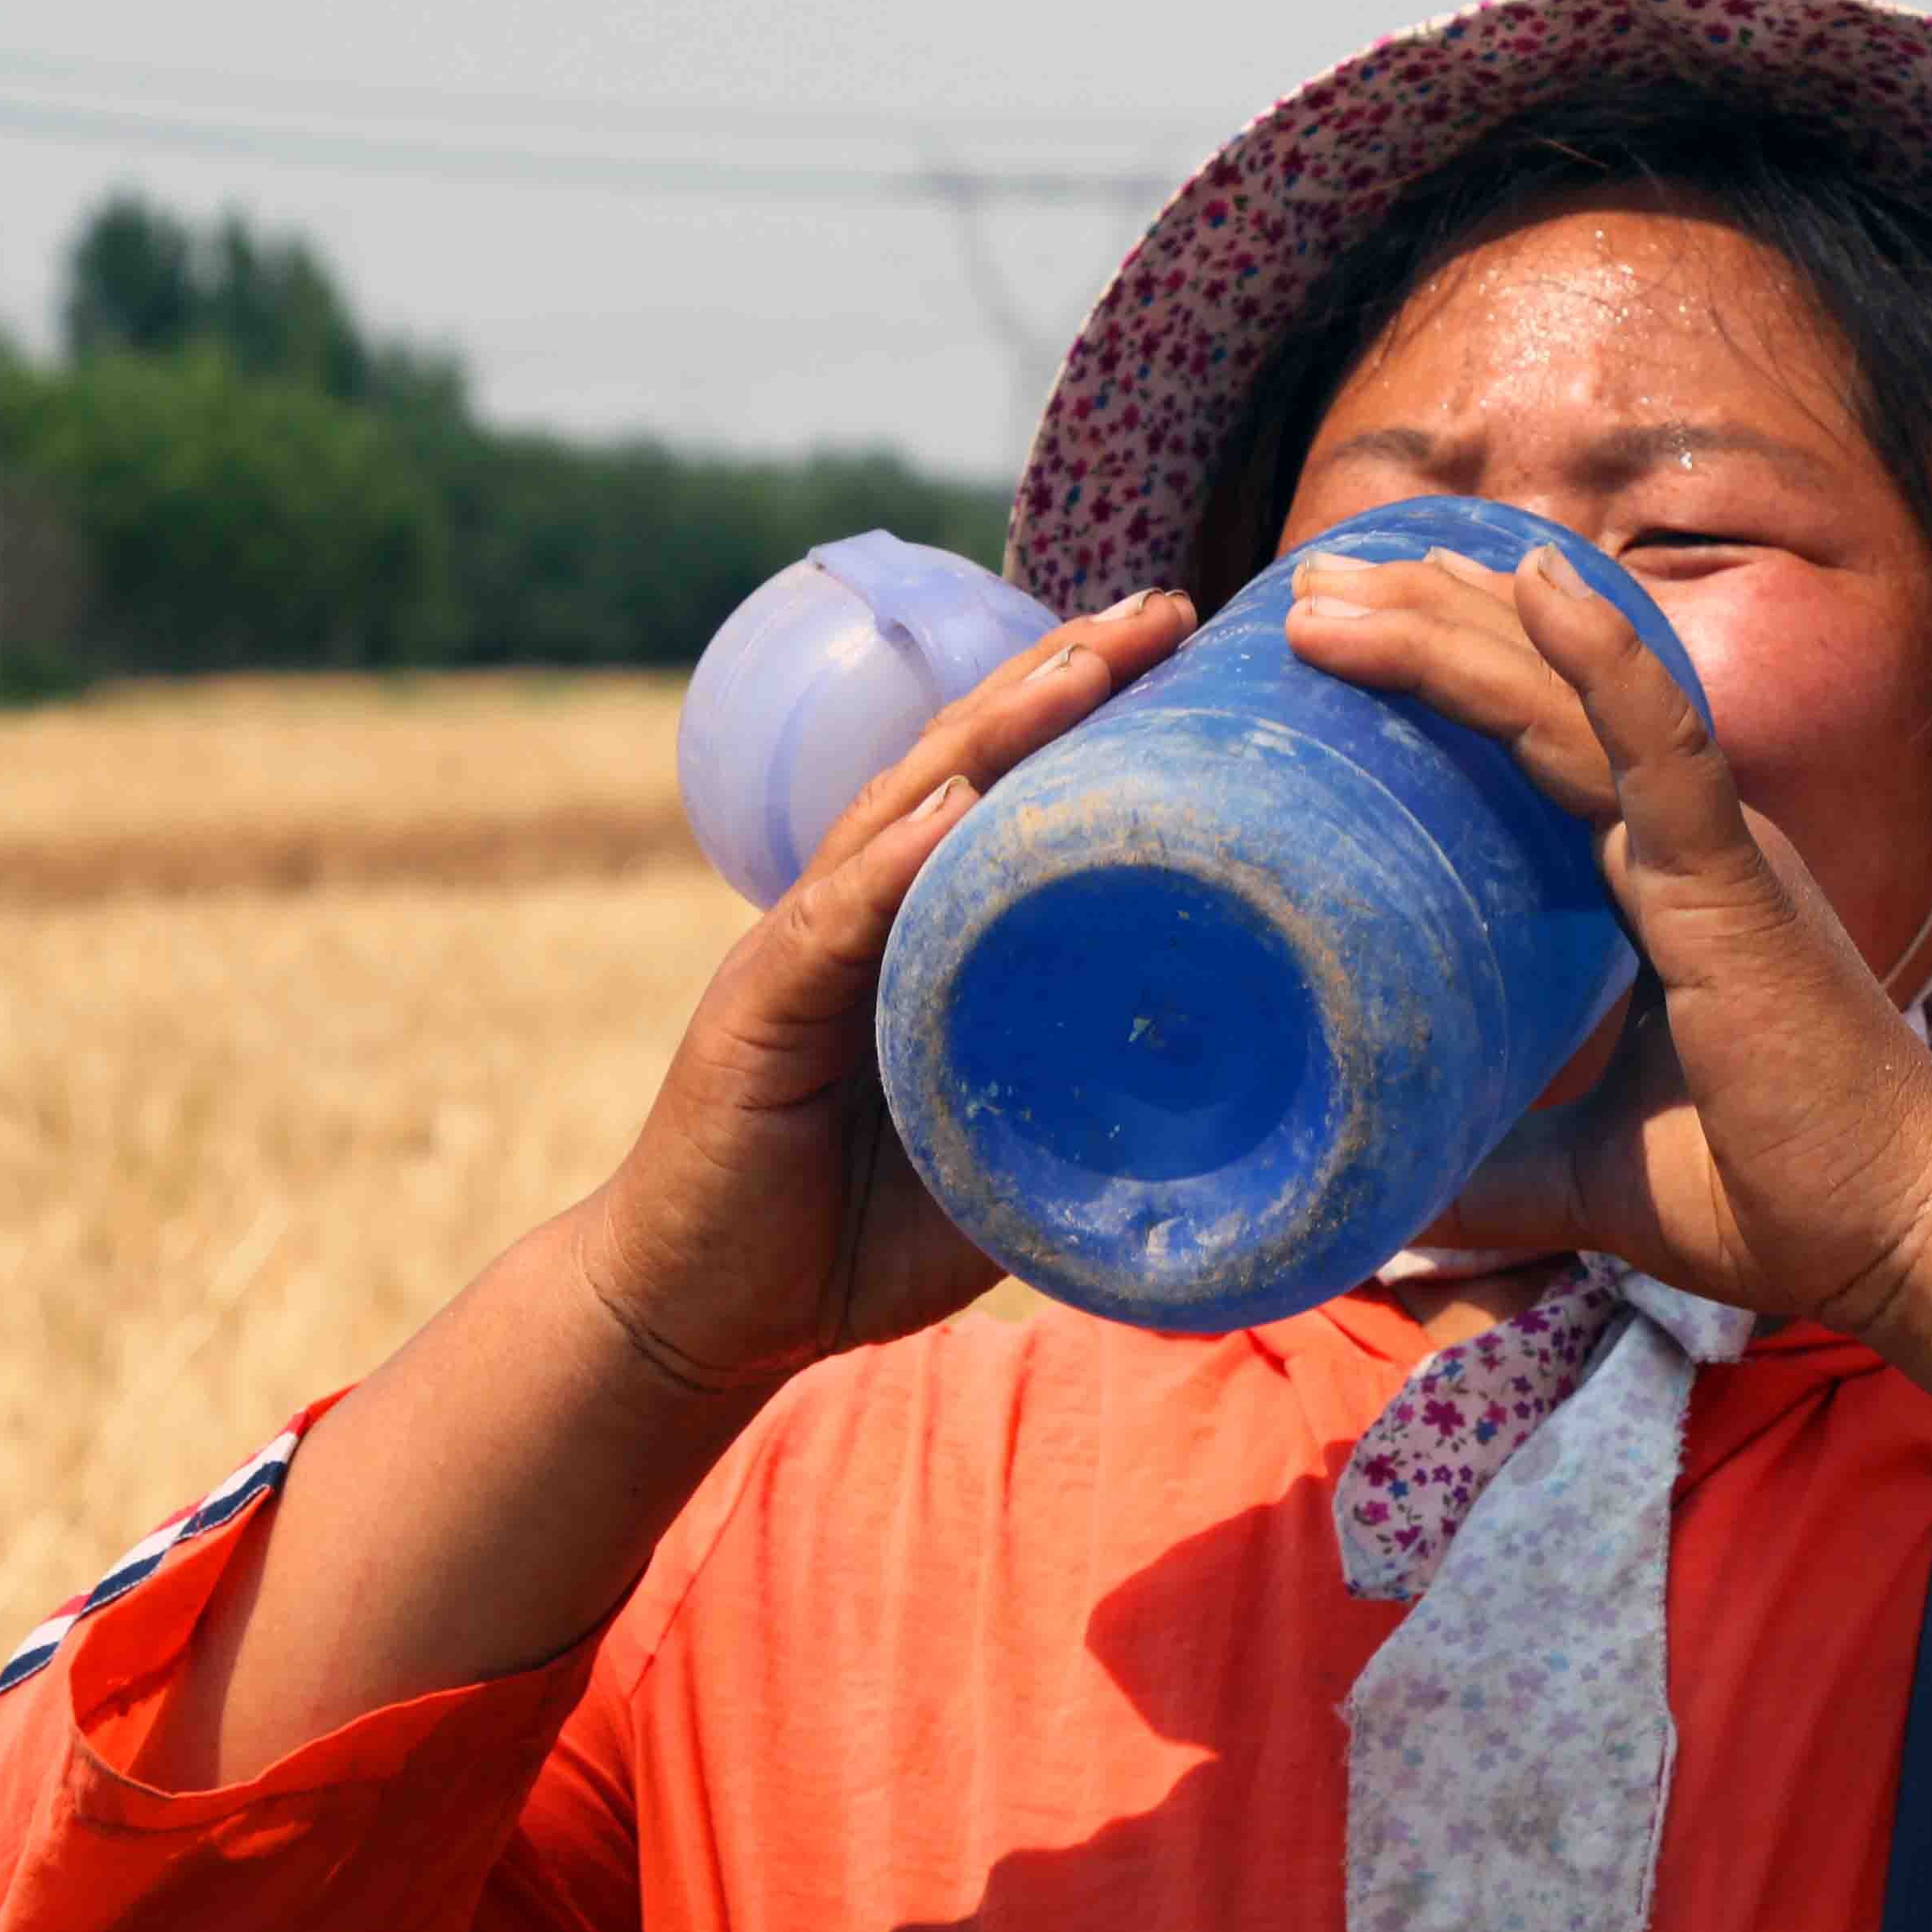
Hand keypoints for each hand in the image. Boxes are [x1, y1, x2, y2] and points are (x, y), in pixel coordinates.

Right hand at [576, 585, 1202, 1388]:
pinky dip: (897, 858)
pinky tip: (955, 803)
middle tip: (1166, 609)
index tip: (1191, 649)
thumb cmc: (854, 1238)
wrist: (699, 1323)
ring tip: (1086, 663)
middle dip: (1064, 677)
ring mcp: (800, 950)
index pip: (1008, 793)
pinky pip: (834, 921)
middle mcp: (857, 913)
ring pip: (904, 810)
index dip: (1091, 716)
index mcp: (917, 931)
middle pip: (963, 762)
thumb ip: (1080, 1111)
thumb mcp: (1003, 1164)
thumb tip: (1232, 1104)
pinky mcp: (759, 1012)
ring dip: (996, 730)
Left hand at [1283, 541, 1931, 1334]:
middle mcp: (1687, 836)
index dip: (1453, 670)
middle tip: (1314, 580)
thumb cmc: (1774, 1195)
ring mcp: (1714, 847)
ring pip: (1566, 702)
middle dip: (1425, 623)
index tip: (1347, 633)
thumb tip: (1387, 1211)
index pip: (1540, 741)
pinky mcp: (1735, 880)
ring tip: (1332, 586)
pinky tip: (1538, 584)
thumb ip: (1501, 1170)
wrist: (1900, 1231)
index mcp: (1661, 879)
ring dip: (1448, 634)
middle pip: (1538, 693)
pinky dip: (1603, 658)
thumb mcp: (1596, 1175)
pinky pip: (1663, 743)